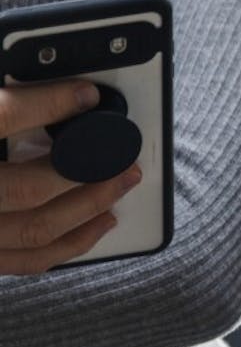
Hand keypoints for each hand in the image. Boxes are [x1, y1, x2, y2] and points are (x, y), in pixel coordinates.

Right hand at [0, 82, 140, 274]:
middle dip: (86, 171)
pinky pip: (26, 261)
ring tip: (123, 184)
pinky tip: (99, 224)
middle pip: (27, 190)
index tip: (84, 95)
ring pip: (34, 231)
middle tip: (121, 153)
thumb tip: (48, 85)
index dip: (47, 104)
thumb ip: (6, 110)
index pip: (0, 118)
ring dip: (88, 209)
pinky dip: (69, 244)